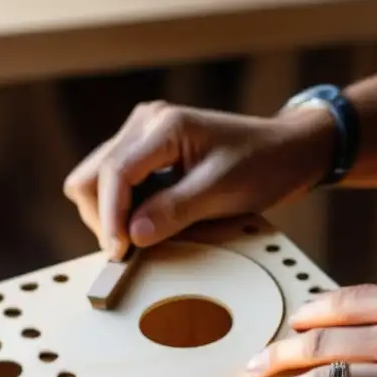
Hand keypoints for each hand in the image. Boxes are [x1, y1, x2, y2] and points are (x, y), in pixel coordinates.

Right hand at [63, 101, 332, 259]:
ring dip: (108, 214)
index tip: (120, 253)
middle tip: (127, 252)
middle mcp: (144, 123)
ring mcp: (141, 134)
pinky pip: (114, 183)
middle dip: (102, 217)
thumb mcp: (223, 191)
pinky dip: (120, 208)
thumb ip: (175, 210)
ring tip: (138, 240)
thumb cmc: (262, 165)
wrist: (285, 151)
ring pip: (95, 180)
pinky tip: (145, 225)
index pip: (115, 173)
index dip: (111, 217)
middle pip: (90, 175)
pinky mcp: (145, 150)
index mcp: (164, 126)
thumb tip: (133, 235)